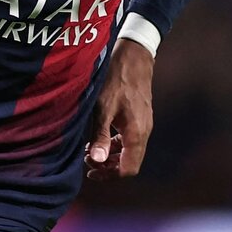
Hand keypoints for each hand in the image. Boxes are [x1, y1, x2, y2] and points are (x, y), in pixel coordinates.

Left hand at [85, 38, 153, 180]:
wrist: (134, 56)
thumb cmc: (116, 79)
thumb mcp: (103, 108)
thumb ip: (100, 136)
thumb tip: (97, 160)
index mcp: (136, 133)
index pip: (128, 169)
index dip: (109, 175)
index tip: (91, 170)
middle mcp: (144, 132)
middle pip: (129, 163)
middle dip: (108, 166)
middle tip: (87, 159)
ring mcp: (143, 124)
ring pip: (129, 151)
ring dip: (110, 155)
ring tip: (89, 149)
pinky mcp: (140, 117)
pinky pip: (129, 139)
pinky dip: (115, 143)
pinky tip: (100, 135)